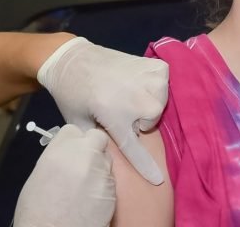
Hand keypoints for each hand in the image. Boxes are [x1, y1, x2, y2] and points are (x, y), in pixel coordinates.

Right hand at [14, 125, 114, 226]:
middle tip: (84, 162)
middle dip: (92, 147)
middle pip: (97, 138)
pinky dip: (103, 184)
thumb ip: (57, 158)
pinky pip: (110, 179)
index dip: (73, 139)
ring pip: (106, 159)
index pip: (73, 130)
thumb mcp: (39, 176)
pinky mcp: (112, 189)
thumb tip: (67, 153)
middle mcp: (84, 156)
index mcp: (59, 151)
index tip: (72, 148)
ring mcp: (101, 172)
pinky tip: (91, 197)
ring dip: (99, 166)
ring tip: (85, 185)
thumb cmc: (37, 212)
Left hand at [38, 38, 167, 184]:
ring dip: (147, 103)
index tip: (157, 180)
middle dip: (137, 120)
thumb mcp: (79, 123)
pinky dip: (154, 84)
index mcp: (116, 114)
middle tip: (118, 108)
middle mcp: (138, 98)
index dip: (146, 166)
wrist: (74, 59)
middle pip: (150, 122)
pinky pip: (166, 84)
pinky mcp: (158, 67)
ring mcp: (152, 80)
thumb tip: (111, 154)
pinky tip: (136, 80)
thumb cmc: (74, 94)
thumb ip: (97, 140)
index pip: (135, 148)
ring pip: (160, 104)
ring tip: (127, 94)